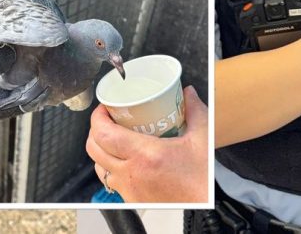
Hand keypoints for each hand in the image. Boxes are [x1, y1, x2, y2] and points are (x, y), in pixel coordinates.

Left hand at [85, 86, 210, 202]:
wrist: (206, 208)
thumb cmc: (203, 181)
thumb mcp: (203, 140)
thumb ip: (195, 111)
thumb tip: (188, 93)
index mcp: (145, 155)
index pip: (104, 134)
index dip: (97, 117)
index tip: (104, 108)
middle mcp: (132, 173)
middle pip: (94, 148)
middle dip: (95, 129)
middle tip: (106, 119)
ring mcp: (129, 188)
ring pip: (98, 165)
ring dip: (100, 149)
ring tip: (111, 137)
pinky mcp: (131, 198)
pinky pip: (109, 180)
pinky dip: (108, 166)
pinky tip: (122, 158)